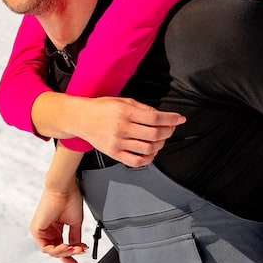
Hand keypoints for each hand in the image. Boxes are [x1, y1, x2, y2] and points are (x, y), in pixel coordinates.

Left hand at [30, 183, 86, 262]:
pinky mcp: (36, 229)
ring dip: (65, 252)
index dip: (70, 258)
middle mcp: (46, 230)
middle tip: (80, 253)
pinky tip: (67, 246)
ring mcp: (40, 230)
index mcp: (55, 228)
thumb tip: (78, 248)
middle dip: (69, 255)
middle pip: (56, 252)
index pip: (61, 248)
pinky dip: (57, 249)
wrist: (64, 188)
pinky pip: (46, 247)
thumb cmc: (69, 198)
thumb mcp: (75, 223)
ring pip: (51, 251)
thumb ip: (74, 238)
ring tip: (76, 249)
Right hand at [60, 96, 185, 167]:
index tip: (180, 119)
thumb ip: (143, 108)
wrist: (81, 118)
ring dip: (160, 144)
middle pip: (154, 134)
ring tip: (160, 139)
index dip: (171, 119)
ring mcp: (117, 143)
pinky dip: (148, 159)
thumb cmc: (103, 107)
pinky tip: (151, 152)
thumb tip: (161, 117)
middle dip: (168, 131)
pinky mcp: (113, 154)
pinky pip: (136, 162)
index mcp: (125, 112)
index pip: (155, 118)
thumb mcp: (123, 101)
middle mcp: (122, 128)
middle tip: (171, 128)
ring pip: (148, 148)